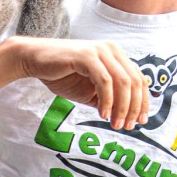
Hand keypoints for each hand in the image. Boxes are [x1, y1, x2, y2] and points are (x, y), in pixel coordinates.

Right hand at [9, 37, 148, 129]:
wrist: (33, 61)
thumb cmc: (61, 75)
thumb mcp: (89, 91)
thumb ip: (107, 99)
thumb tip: (125, 117)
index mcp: (116, 55)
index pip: (138, 79)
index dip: (143, 102)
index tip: (141, 121)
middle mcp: (111, 50)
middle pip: (134, 82)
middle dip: (133, 108)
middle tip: (126, 126)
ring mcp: (100, 51)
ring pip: (123, 83)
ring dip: (122, 107)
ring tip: (115, 124)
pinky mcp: (86, 56)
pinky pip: (104, 82)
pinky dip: (107, 100)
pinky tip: (102, 114)